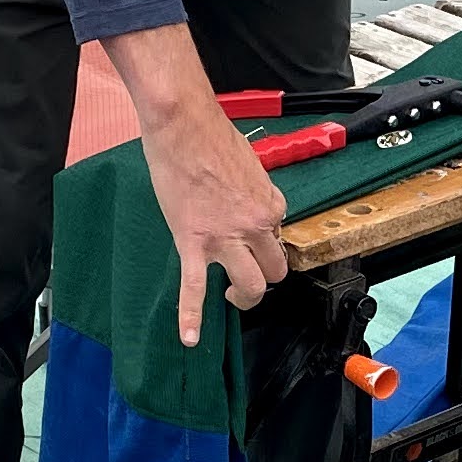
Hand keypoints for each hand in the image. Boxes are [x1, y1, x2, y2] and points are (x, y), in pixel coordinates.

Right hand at [103, 23, 288, 348]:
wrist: (183, 124)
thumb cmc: (211, 136)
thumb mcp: (248, 165)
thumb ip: (253, 193)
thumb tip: (246, 204)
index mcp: (271, 204)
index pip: (279, 239)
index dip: (266, 245)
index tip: (251, 244)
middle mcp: (256, 225)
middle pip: (274, 271)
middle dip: (263, 279)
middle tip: (246, 280)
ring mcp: (226, 237)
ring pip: (250, 286)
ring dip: (243, 298)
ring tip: (231, 299)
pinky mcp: (194, 242)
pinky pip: (194, 288)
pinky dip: (191, 316)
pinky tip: (190, 337)